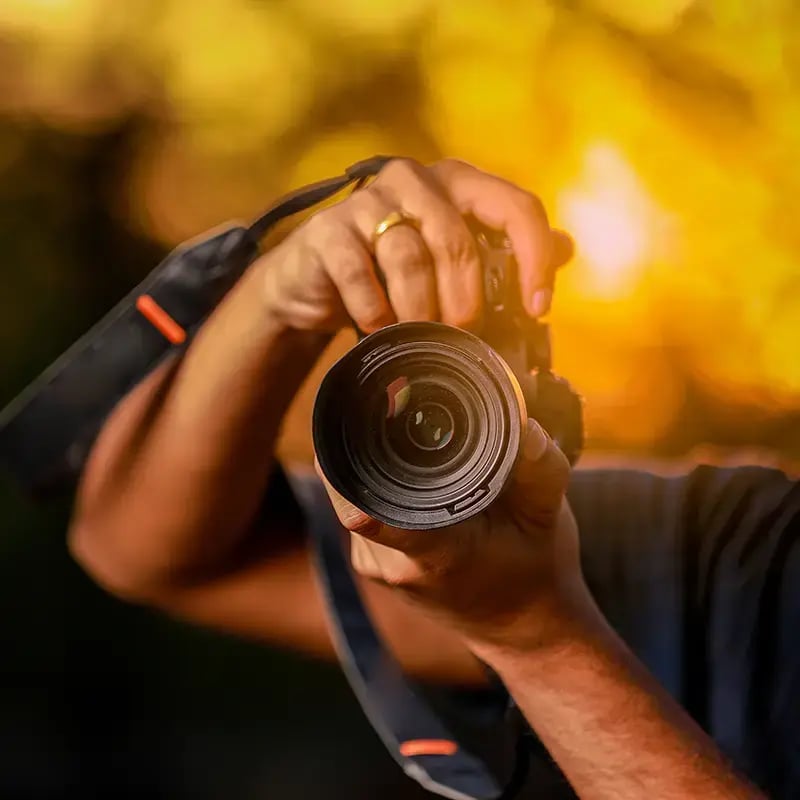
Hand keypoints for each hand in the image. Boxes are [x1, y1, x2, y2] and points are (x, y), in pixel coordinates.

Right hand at [259, 157, 572, 333]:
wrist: (318, 281)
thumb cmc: (394, 270)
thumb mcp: (452, 259)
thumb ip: (505, 250)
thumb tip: (565, 247)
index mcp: (457, 183)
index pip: (514, 207)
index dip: (534, 259)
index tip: (537, 308)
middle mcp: (414, 181)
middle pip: (458, 240)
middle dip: (465, 299)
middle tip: (462, 333)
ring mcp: (368, 202)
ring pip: (409, 258)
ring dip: (419, 310)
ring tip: (418, 335)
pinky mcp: (328, 232)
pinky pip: (359, 274)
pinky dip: (374, 310)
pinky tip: (377, 326)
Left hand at [316, 419, 593, 653]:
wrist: (520, 628)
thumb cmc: (534, 570)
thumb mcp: (548, 518)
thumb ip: (541, 470)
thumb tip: (523, 423)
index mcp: (436, 553)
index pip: (371, 513)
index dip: (349, 468)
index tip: (353, 424)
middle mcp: (392, 563)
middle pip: (348, 487)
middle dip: (363, 440)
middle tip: (392, 402)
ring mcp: (374, 565)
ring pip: (345, 493)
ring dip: (366, 461)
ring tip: (403, 437)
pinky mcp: (368, 561)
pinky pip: (353, 506)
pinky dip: (370, 482)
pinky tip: (402, 471)